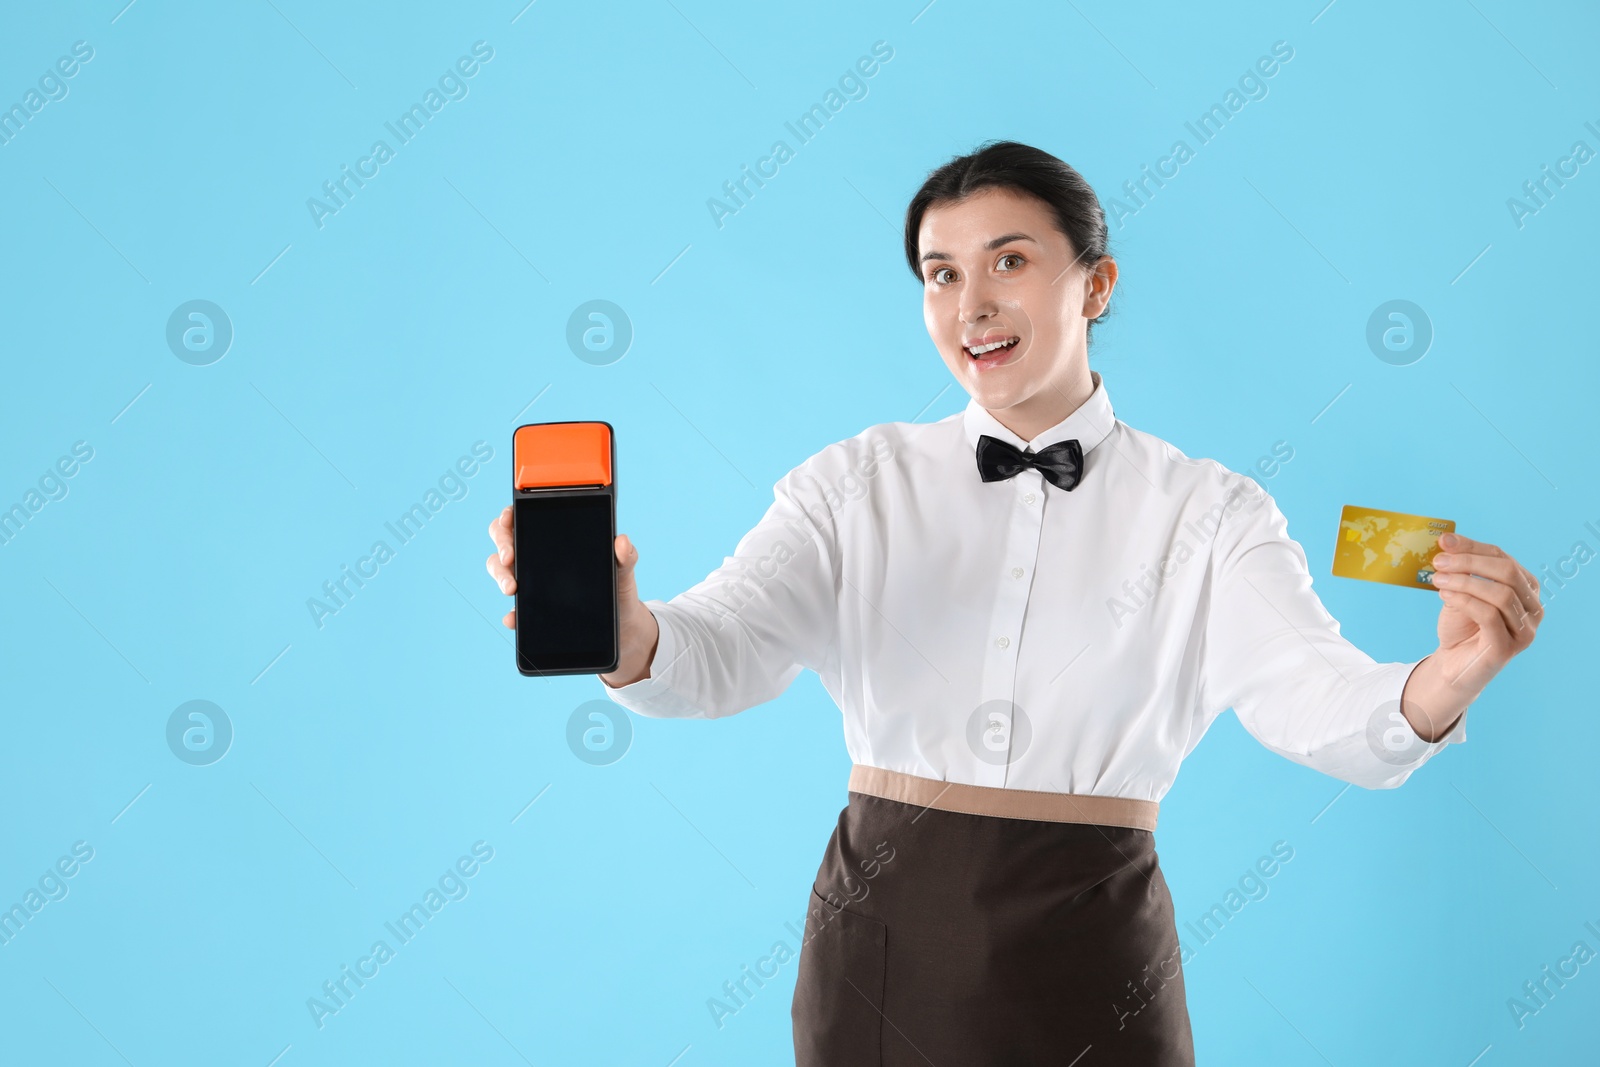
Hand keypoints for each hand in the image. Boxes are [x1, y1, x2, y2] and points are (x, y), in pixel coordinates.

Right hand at [486, 506, 659, 685]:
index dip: (509, 515)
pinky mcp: (532, 611)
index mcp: (555, 538)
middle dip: (502, 546)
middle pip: (504, 541)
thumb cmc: (618, 588)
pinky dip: (511, 614)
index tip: (509, 520)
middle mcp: (537, 557)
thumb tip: (622, 542)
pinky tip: (513, 618)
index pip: (523, 518)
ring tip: (512, 589)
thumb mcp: (623, 570)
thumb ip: (626, 555)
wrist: (622, 625)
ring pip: (501, 570)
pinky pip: (514, 611)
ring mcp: (531, 583)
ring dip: (500, 577)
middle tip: (509, 558)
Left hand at [1399, 531, 1542, 740]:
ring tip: (1438, 580)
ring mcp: (1525, 630)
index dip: (1473, 547)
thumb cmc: (1461, 626)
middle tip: (1439, 561)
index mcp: (1526, 589)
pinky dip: (1465, 601)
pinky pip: (1489, 615)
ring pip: (1501, 594)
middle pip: (1507, 572)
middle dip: (1470, 562)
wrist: (1453, 664)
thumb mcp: (1460, 591)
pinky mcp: (1508, 647)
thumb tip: (1447, 540)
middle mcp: (1533, 608)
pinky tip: (1445, 596)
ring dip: (1465, 582)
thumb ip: (1460, 569)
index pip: (1503, 558)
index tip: (1444, 541)